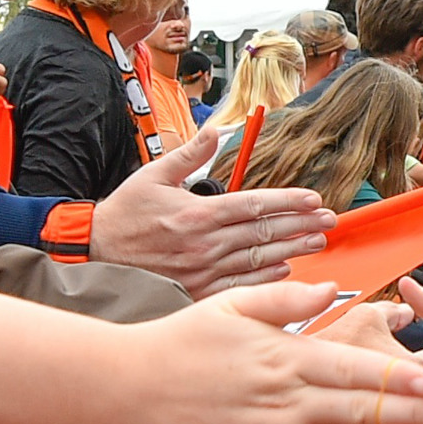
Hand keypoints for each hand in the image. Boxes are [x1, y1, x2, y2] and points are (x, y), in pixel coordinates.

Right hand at [0, 283, 422, 423]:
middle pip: (362, 411)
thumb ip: (288, 301)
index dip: (396, 377)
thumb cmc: (180, 343)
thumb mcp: (231, 304)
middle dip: (415, 415)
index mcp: (283, 357)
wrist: (127, 393)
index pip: (352, 370)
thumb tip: (334, 290)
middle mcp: (284, 403)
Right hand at [86, 128, 334, 295]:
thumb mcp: (152, 176)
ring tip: (317, 241)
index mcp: (198, 213)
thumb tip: (215, 131)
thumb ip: (189, 154)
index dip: (289, 201)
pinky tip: (286, 269)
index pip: (255, 204)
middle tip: (327, 219)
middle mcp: (206, 243)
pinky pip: (242, 285)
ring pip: (260, 259)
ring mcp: (204, 270)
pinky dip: (267, 278)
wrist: (94, 255)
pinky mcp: (198, 291)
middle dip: (301, 223)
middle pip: (265, 231)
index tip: (313, 199)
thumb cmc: (123, 216)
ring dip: (293, 249)